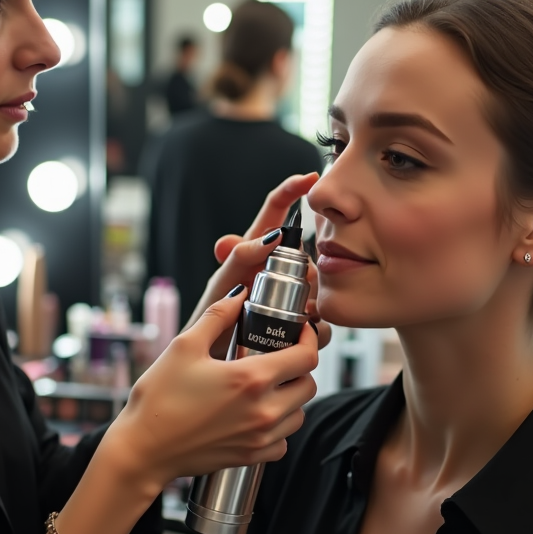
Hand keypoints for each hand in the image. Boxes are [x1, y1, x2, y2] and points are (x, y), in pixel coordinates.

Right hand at [98, 284, 318, 493]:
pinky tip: (257, 415)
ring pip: (299, 414)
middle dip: (299, 368)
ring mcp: (259, 437)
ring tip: (268, 387)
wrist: (142, 449)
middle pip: (308, 385)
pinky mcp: (251, 457)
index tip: (299, 331)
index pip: (306, 356)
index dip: (308, 338)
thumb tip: (239, 294)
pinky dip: (279, 428)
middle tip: (280, 358)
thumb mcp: (185, 346)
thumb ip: (218, 316)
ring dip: (291, 398)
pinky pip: (283, 442)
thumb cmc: (158, 398)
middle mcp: (263, 410)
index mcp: (252, 379)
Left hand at [185, 172, 331, 350]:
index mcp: (257, 251)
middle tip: (293, 289)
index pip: (276, 210)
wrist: (214, 356)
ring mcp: (291, 295)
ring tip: (295, 317)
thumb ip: (240, 256)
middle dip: (307, 270)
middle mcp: (277, 269)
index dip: (293, 189)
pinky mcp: (300, 323)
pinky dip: (316, 329)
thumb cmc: (211, 317)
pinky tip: (302, 335)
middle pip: (307, 255)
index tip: (312, 177)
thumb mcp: (223, 284)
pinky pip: (320, 322)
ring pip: (319, 288)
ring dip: (313, 302)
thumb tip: (271, 235)